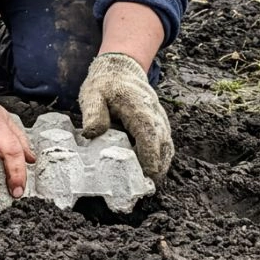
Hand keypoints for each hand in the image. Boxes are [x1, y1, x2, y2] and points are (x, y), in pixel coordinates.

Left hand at [78, 52, 173, 179]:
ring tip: (149, 186)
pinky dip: (160, 159)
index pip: (149, 134)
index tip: (148, 174)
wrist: (120, 70)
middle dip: (158, 167)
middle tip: (147, 189)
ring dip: (161, 165)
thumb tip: (92, 133)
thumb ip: (93, 113)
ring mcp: (159, 120)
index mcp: (139, 107)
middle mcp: (154, 114)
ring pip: (167, 146)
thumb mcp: (92, 95)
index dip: (150, 155)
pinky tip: (150, 173)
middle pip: (163, 144)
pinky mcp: (159, 125)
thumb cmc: (104, 85)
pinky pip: (164, 144)